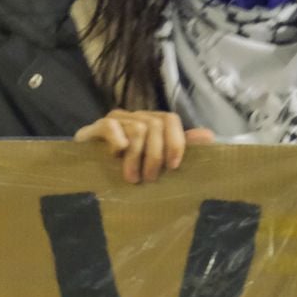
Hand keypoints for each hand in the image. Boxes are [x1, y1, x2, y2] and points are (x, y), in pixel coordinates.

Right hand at [74, 109, 214, 183]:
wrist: (89, 175)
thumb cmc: (128, 171)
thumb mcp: (157, 162)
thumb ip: (180, 148)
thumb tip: (208, 136)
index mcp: (152, 122)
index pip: (170, 119)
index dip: (176, 141)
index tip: (173, 166)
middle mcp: (135, 117)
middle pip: (155, 125)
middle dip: (155, 155)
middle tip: (150, 179)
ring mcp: (115, 121)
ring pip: (137, 129)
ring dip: (136, 157)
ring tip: (132, 178)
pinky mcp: (94, 127)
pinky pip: (111, 127)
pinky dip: (117, 141)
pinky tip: (116, 156)